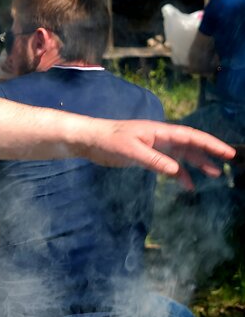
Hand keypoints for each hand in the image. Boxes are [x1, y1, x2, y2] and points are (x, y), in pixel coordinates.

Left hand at [82, 119, 234, 188]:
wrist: (90, 140)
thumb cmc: (109, 140)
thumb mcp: (131, 151)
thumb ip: (154, 160)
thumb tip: (177, 170)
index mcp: (160, 131)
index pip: (191, 137)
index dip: (211, 144)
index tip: (227, 153)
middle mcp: (161, 138)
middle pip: (190, 145)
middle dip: (209, 154)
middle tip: (226, 164)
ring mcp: (155, 147)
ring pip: (182, 155)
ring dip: (197, 164)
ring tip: (213, 175)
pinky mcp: (147, 156)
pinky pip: (169, 165)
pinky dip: (179, 174)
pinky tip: (187, 185)